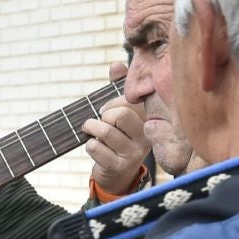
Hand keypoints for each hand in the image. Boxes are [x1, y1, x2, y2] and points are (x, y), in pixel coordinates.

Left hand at [83, 61, 150, 195]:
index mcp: (149, 118)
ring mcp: (134, 152)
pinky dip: (89, 144)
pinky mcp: (119, 165)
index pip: (131, 101)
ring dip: (90, 128)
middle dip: (102, 115)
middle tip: (99, 120)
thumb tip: (117, 65)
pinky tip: (95, 147)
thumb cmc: (119, 135)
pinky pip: (95, 147)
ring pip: (105, 131)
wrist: (118, 173)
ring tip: (91, 130)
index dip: (113, 102)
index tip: (107, 109)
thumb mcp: (122, 110)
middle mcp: (146, 134)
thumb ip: (119, 86)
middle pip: (119, 114)